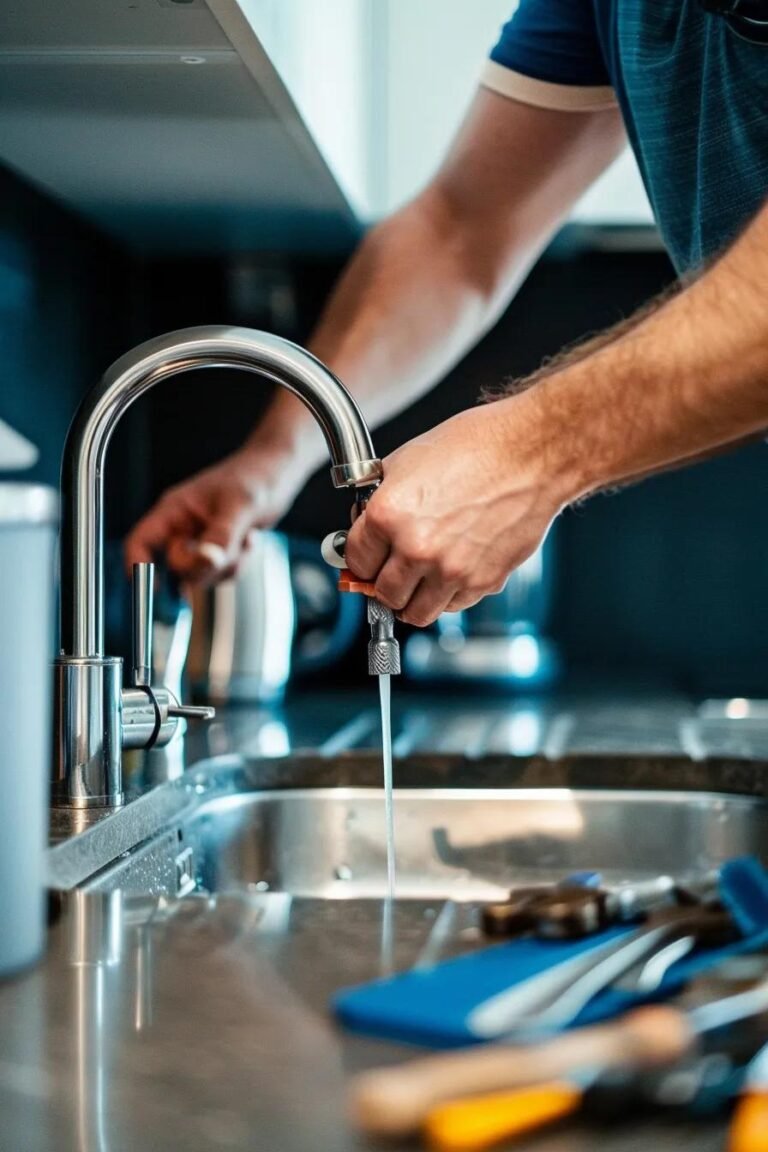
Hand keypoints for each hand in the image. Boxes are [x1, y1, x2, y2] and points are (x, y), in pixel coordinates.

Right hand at [124, 443, 302, 582]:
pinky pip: (221, 574)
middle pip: (177, 568)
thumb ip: (221, 536)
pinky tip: (249, 539)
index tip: (155, 589)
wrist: (279, 471)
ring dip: (228, 565)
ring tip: (245, 536)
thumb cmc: (257, 477)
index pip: (141, 541)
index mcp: (175, 509)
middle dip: (207, 565)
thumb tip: (206, 561)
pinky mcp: (218, 550)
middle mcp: (183, 527)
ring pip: (203, 575)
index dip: (140, 567)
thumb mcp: (240, 505)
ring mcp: (200, 541)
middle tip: (231, 546)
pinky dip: (238, 564)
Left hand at [344, 399, 569, 626]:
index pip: (356, 561)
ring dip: (412, 600)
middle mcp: (416, 548)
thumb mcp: (408, 460)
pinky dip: (447, 596)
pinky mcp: (482, 582)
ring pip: (415, 613)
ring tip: (417, 583)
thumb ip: (380, 499)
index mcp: (389, 514)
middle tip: (391, 572)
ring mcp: (451, 570)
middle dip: (383, 584)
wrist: (531, 454)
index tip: (367, 560)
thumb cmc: (477, 447)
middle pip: (382, 594)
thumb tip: (365, 526)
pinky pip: (453, 606)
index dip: (360, 559)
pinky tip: (451, 572)